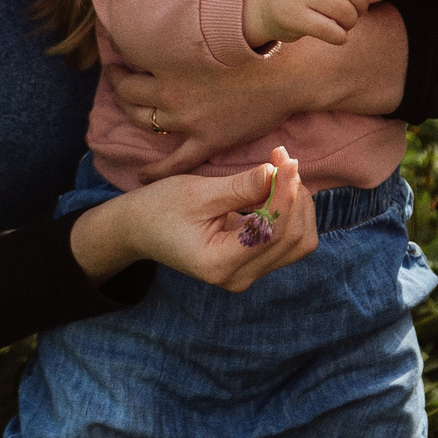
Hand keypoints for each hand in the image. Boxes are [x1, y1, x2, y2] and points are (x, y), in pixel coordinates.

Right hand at [70, 147, 319, 290]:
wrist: (138, 229)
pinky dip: (290, 212)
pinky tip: (278, 187)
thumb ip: (240, 187)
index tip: (285, 160)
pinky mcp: (253, 263)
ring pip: (299, 242)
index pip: (273, 231)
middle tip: (283, 160)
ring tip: (281, 171)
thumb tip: (278, 171)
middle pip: (296, 240)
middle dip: (296, 197)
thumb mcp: (197, 193)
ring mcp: (248, 274)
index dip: (286, 194)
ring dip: (298, 204)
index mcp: (219, 263)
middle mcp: (238, 277)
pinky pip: (288, 240)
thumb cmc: (159, 208)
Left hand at [106, 8, 406, 180]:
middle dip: (119, 88)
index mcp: (171, 63)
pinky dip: (154, 170)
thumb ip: (187, 29)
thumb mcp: (215, 29)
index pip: (128, 69)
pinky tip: (142, 175)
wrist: (289, 72)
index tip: (115, 58)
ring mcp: (189, 120)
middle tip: (117, 81)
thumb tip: (177, 5)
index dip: (117, 65)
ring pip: (146, 124)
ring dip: (134, 118)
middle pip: (129, 97)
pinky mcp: (209, 140)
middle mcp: (173, 93)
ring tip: (128, 113)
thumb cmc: (257, 43)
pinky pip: (174, 162)